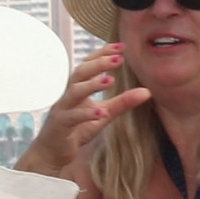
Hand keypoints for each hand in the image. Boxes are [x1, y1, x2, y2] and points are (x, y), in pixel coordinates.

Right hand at [25, 47, 155, 176]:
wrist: (52, 152)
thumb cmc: (76, 129)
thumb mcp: (104, 114)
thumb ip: (122, 102)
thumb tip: (147, 92)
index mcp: (78, 88)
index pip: (88, 64)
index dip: (103, 54)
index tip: (121, 47)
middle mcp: (68, 95)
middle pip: (80, 72)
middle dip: (98, 63)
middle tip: (119, 58)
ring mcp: (62, 109)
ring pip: (74, 92)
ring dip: (91, 85)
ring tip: (109, 80)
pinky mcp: (60, 125)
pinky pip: (72, 117)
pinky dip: (86, 114)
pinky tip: (100, 112)